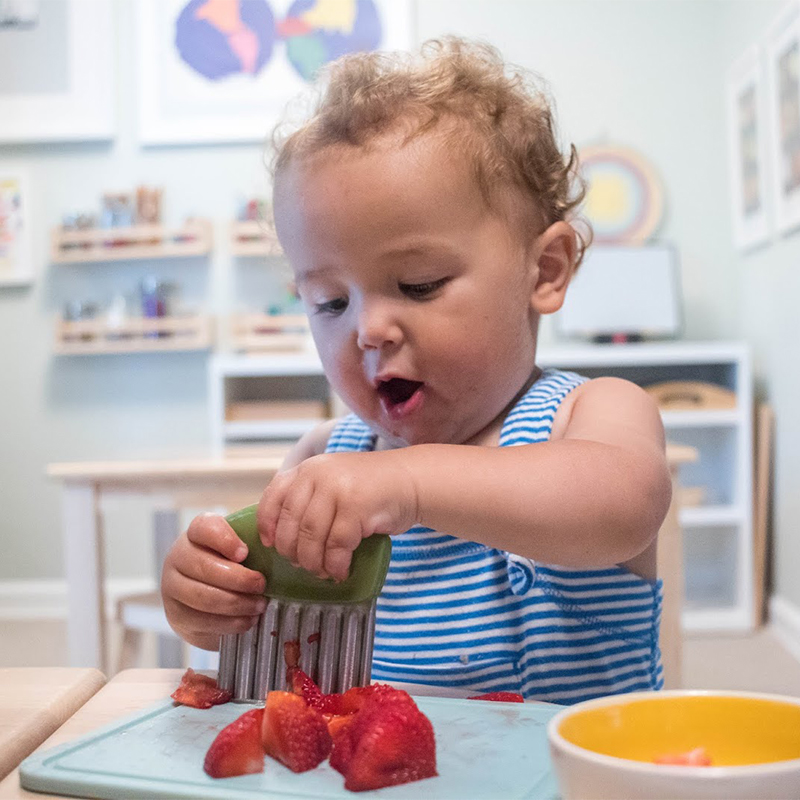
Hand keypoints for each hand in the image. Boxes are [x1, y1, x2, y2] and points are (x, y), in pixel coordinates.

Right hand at [161, 513, 266, 649]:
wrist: (210, 596)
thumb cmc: (233, 565)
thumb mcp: (241, 547)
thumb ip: (254, 540)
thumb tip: (278, 542)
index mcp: (196, 533)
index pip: (204, 528)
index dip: (225, 540)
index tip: (245, 553)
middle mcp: (179, 556)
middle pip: (204, 566)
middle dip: (238, 579)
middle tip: (261, 585)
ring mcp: (173, 587)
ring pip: (202, 596)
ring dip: (236, 604)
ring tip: (259, 605)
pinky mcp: (176, 615)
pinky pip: (202, 620)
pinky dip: (229, 623)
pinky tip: (247, 620)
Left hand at [257, 451, 417, 580]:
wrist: (411, 480)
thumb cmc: (371, 487)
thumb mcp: (334, 481)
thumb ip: (309, 499)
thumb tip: (283, 538)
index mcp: (308, 469)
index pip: (274, 497)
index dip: (267, 524)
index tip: (271, 544)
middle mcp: (318, 475)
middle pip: (291, 523)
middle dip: (293, 551)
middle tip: (302, 565)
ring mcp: (338, 489)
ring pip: (311, 537)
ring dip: (314, 562)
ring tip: (322, 572)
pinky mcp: (356, 507)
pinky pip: (337, 545)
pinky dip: (336, 564)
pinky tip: (340, 571)